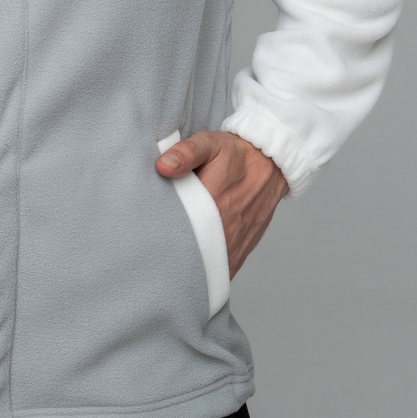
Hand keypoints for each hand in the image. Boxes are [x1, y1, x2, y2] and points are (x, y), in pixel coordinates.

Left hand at [155, 131, 287, 277]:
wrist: (271, 164)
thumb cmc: (235, 153)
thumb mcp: (210, 144)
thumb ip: (186, 152)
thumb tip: (163, 166)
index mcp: (213, 202)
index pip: (179, 228)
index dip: (160, 234)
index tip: (145, 234)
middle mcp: (226, 228)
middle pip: (190, 252)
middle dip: (169, 255)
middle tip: (151, 252)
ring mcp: (235, 243)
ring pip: (207, 267)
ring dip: (188, 267)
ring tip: (167, 264)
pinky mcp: (242, 250)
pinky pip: (222, 271)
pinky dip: (207, 273)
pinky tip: (191, 269)